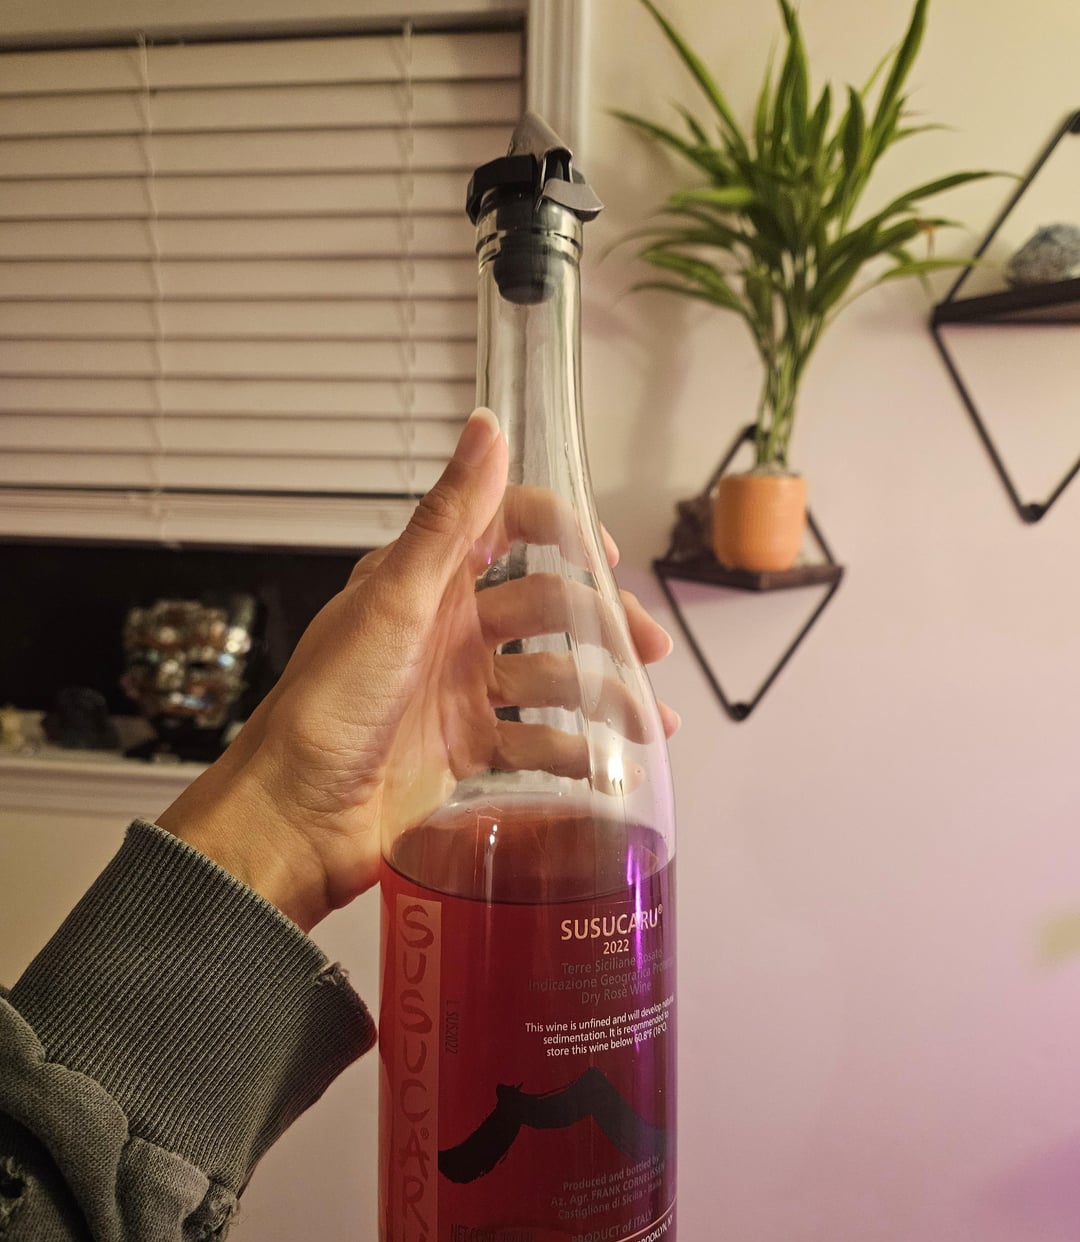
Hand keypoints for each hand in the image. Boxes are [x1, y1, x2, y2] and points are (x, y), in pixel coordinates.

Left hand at [157, 409, 677, 931]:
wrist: (295, 815)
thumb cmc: (327, 705)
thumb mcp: (394, 601)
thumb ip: (449, 518)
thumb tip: (486, 426)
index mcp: (427, 580)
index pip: (508, 528)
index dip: (562, 531)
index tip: (606, 555)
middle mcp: (449, 628)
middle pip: (548, 607)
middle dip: (603, 623)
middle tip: (650, 648)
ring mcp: (461, 690)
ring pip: (553, 679)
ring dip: (604, 697)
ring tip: (649, 726)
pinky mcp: (469, 749)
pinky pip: (537, 744)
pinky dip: (577, 756)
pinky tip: (611, 773)